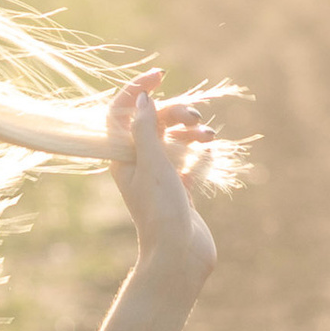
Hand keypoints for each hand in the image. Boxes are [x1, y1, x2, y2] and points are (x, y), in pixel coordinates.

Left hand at [104, 69, 217, 288]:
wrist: (178, 255)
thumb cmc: (160, 210)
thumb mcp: (152, 163)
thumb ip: (146, 129)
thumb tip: (141, 98)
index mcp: (122, 157)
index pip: (121, 112)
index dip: (137, 89)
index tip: (161, 75)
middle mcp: (138, 165)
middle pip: (154, 123)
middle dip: (176, 112)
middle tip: (195, 118)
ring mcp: (160, 179)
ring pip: (174, 140)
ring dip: (191, 132)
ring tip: (207, 137)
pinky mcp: (179, 192)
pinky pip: (189, 163)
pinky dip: (198, 155)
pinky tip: (207, 153)